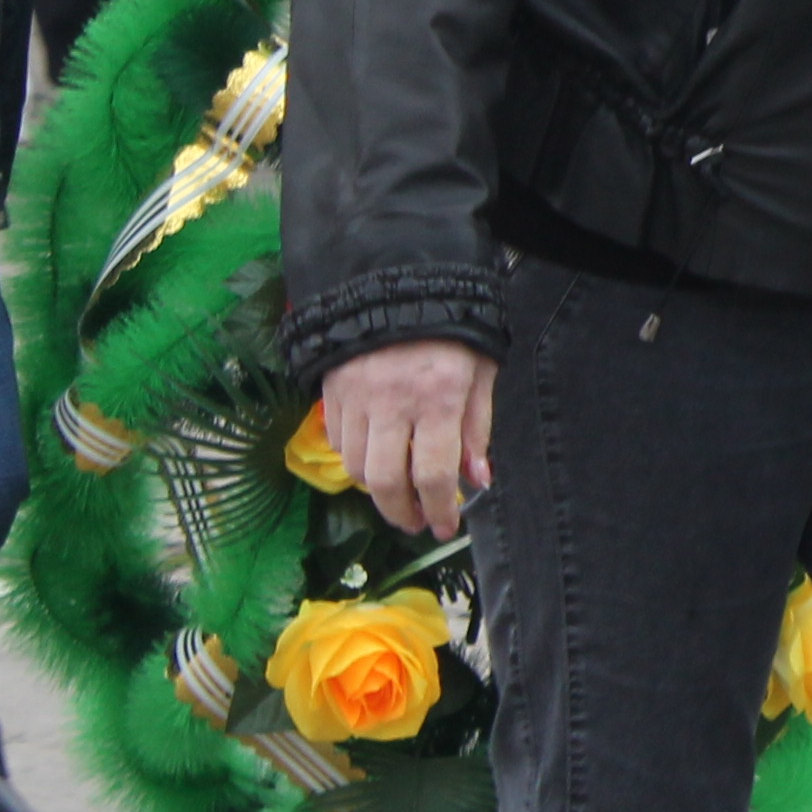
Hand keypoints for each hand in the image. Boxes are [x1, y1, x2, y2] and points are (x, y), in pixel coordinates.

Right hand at [322, 340, 496, 537]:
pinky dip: (354, 461)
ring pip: (356, 468)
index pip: (434, 472)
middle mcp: (393, 402)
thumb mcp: (480, 372)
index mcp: (438, 397)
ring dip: (377, 490)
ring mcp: (357, 398)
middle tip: (417, 521)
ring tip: (399, 492)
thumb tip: (477, 480)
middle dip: (402, 512)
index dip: (439, 509)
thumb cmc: (452, 330)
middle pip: (386, 481)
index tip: (444, 527)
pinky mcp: (332, 392)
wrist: (400, 284)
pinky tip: (375, 459)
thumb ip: (476, 428)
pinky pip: (338, 443)